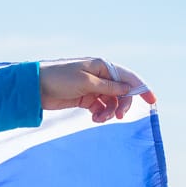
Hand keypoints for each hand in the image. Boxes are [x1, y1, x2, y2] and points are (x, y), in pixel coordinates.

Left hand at [39, 58, 155, 122]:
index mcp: (101, 66)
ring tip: (99, 120)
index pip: (127, 77)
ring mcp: (92, 88)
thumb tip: (128, 88)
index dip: (141, 88)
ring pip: (111, 101)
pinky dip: (101, 114)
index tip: (151, 101)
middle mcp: (99, 76)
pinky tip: (95, 119)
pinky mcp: (84, 98)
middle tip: (119, 117)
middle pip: (121, 92)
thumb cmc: (59, 78)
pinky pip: (100, 107)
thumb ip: (107, 86)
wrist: (34, 87)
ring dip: (110, 112)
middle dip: (123, 104)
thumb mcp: (85, 82)